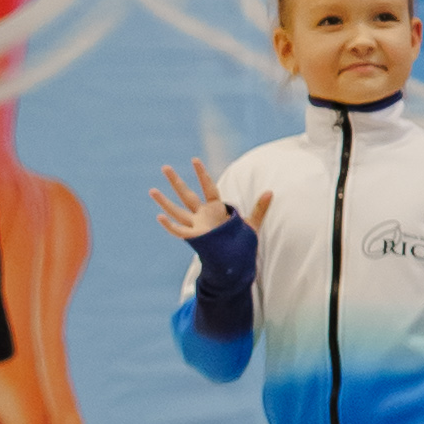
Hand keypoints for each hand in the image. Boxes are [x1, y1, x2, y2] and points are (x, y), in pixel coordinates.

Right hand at [151, 158, 271, 240]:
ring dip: (165, 201)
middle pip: (186, 195)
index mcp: (216, 209)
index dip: (202, 175)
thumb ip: (259, 208)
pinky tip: (159, 217)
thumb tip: (271, 191)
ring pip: (177, 211)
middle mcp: (203, 216)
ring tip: (152, 190)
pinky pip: (178, 230)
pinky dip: (169, 225)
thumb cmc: (240, 243)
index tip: (194, 160)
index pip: (208, 188)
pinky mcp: (193, 238)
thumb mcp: (252, 224)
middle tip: (164, 167)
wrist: (234, 263)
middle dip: (176, 181)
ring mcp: (195, 227)